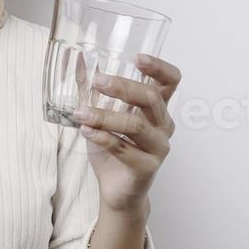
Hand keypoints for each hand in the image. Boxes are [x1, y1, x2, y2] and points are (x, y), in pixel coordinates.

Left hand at [69, 53, 181, 215]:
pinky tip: (86, 131)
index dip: (159, 68)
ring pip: (136, 125)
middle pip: (152, 98)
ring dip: (105, 116)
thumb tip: (78, 61)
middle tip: (98, 81)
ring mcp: (158, 148)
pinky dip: (103, 138)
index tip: (138, 58)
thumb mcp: (102, 115)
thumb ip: (92, 90)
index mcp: (157, 109)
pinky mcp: (147, 168)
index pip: (170, 82)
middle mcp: (163, 126)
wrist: (116, 190)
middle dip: (124, 87)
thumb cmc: (113, 149)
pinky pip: (124, 149)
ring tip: (80, 113)